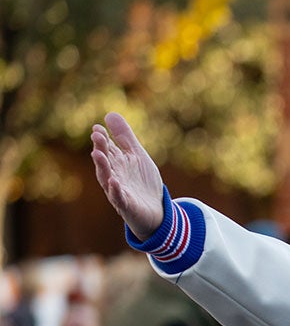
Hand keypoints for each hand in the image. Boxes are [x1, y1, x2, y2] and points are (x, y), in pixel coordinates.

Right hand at [90, 112, 165, 239]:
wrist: (156, 211)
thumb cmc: (143, 182)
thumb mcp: (137, 155)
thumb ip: (124, 137)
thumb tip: (109, 114)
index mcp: (116, 163)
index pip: (107, 148)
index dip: (103, 139)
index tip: (98, 127)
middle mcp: (114, 176)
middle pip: (105, 161)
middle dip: (100, 149)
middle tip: (97, 136)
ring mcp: (119, 191)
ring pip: (107, 178)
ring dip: (102, 167)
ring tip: (98, 154)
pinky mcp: (126, 205)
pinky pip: (119, 198)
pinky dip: (116, 190)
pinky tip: (114, 182)